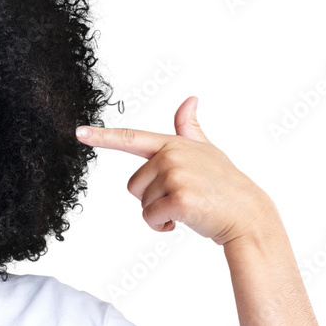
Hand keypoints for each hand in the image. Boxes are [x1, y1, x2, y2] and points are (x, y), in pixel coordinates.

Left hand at [74, 96, 273, 246]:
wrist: (247, 213)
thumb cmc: (224, 184)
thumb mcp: (207, 151)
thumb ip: (189, 129)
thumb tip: (190, 100)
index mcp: (173, 144)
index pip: (131, 138)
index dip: (102, 137)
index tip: (79, 133)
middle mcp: (172, 156)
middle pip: (133, 185)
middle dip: (151, 198)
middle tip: (181, 197)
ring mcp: (176, 176)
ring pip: (142, 204)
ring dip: (159, 213)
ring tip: (186, 208)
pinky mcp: (180, 199)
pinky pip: (150, 217)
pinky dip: (162, 225)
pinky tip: (183, 220)